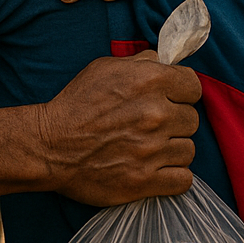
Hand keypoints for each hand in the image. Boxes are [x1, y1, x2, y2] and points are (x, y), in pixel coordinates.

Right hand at [35, 52, 201, 205]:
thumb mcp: (104, 68)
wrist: (49, 146)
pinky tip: (156, 169)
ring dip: (173, 150)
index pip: (194, 86)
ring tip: (150, 149)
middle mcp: (156, 114)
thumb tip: (165, 62)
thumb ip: (141, 62)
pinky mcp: (145, 180)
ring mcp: (152, 149)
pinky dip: (173, 176)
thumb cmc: (75, 105)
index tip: (170, 100)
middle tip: (152, 127)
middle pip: (192, 119)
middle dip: (175, 122)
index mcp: (150, 81)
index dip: (182, 93)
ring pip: (188, 150)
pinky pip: (183, 180)